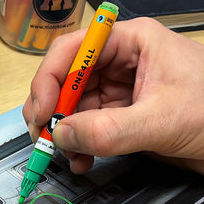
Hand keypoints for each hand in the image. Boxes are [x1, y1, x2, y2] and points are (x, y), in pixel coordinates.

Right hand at [23, 17, 203, 175]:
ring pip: (72, 108)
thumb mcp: (161, 120)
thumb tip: (60, 134)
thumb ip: (108, 130)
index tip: (41, 112)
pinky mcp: (121, 117)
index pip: (72, 50)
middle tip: (44, 138)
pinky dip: (78, 146)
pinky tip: (81, 160)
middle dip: (52, 110)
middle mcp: (119, 63)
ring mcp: (119, 91)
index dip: (49, 79)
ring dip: (64, 133)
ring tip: (66, 155)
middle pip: (66, 80)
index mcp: (130, 43)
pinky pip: (87, 128)